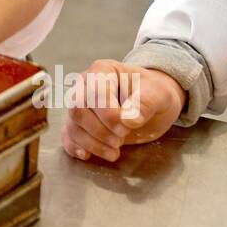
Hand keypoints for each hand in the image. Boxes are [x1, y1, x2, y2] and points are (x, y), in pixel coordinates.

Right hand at [62, 60, 184, 162]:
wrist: (152, 102)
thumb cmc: (153, 93)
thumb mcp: (158, 93)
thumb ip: (145, 103)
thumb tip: (129, 120)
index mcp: (102, 71)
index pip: (94, 92)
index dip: (108, 114)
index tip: (126, 128)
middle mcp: (84, 86)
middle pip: (77, 109)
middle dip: (99, 130)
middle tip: (121, 140)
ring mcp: (79, 105)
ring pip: (72, 125)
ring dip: (92, 143)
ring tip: (115, 152)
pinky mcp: (79, 124)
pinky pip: (68, 136)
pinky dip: (75, 147)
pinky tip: (88, 155)